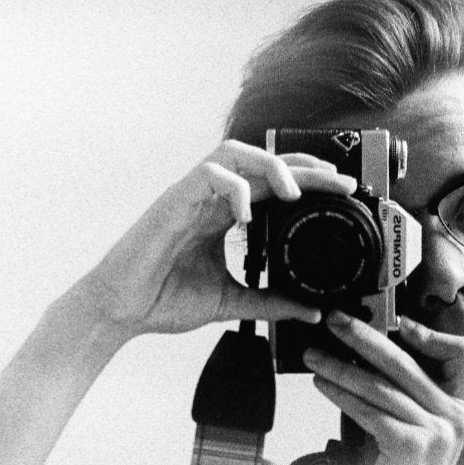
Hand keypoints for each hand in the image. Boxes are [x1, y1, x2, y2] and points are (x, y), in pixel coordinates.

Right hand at [74, 140, 356, 337]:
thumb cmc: (164, 299)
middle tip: (340, 182)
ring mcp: (192, 195)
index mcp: (224, 215)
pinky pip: (208, 175)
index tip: (342, 194)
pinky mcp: (174, 200)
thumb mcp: (230, 303)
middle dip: (305, 167)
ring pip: (237, 154)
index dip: (308, 182)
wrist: (121, 310)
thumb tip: (311, 310)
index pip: (273, 185)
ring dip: (271, 166)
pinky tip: (245, 213)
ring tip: (293, 193)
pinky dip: (232, 188)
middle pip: (265, 163)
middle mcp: (212, 199)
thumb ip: (269, 303)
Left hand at [303, 311, 463, 464]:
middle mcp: (454, 417)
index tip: (397, 322)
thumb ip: (405, 395)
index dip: (431, 334)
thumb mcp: (416, 431)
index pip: (462, 354)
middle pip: (407, 361)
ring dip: (340, 366)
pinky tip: (320, 385)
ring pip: (380, 385)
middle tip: (335, 320)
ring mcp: (435, 432)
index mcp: (461, 407)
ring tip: (313, 356)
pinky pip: (368, 410)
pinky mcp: (410, 446)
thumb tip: (364, 350)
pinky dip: (340, 394)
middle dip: (365, 336)